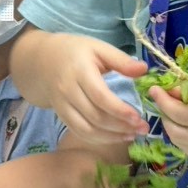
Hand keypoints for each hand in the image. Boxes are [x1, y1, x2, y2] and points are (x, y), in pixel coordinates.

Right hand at [21, 32, 146, 144]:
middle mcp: (67, 91)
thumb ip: (121, 60)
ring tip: (132, 135)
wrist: (43, 60)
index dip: (119, 110)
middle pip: (95, 116)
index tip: (138, 117)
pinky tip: (115, 137)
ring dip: (111, 136)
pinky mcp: (61, 116)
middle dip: (121, 126)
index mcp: (79, 71)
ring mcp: (62, 106)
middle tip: (143, 129)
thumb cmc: (76, 52)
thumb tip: (144, 70)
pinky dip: (99, 139)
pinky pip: (79, 132)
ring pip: (87, 129)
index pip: (99, 96)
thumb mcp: (98, 48)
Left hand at [151, 76, 187, 163]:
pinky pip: (186, 149)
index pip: (183, 115)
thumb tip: (167, 92)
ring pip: (178, 142)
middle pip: (177, 132)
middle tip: (164, 100)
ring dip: (170, 125)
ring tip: (176, 111)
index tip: (154, 90)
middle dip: (165, 115)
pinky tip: (187, 125)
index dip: (164, 102)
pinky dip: (180, 136)